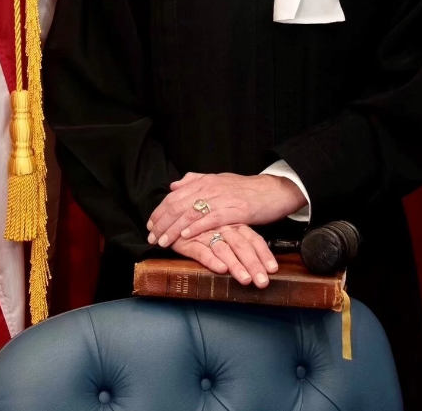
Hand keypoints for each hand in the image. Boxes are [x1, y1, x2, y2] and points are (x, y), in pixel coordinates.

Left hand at [147, 171, 305, 248]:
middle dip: (162, 223)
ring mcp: (221, 199)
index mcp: (204, 181)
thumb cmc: (245, 189)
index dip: (160, 211)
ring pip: (190, 213)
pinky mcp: (234, 211)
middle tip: (151, 237)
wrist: (271, 191)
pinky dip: (196, 227)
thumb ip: (195, 181)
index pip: (174, 196)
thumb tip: (174, 185)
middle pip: (178, 205)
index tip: (150, 225)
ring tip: (163, 241)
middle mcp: (209, 188)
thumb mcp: (218, 180)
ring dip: (173, 229)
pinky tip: (185, 235)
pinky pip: (210, 219)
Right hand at [171, 224, 278, 286]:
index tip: (273, 269)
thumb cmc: (203, 225)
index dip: (263, 254)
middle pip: (242, 246)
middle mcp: (223, 229)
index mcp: (233, 225)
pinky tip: (221, 269)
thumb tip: (260, 258)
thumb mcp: (225, 228)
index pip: (253, 239)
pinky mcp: (189, 242)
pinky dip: (212, 260)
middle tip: (262, 281)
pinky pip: (201, 252)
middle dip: (254, 265)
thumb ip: (241, 238)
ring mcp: (206, 235)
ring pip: (224, 250)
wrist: (173, 216)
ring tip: (246, 280)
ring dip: (236, 265)